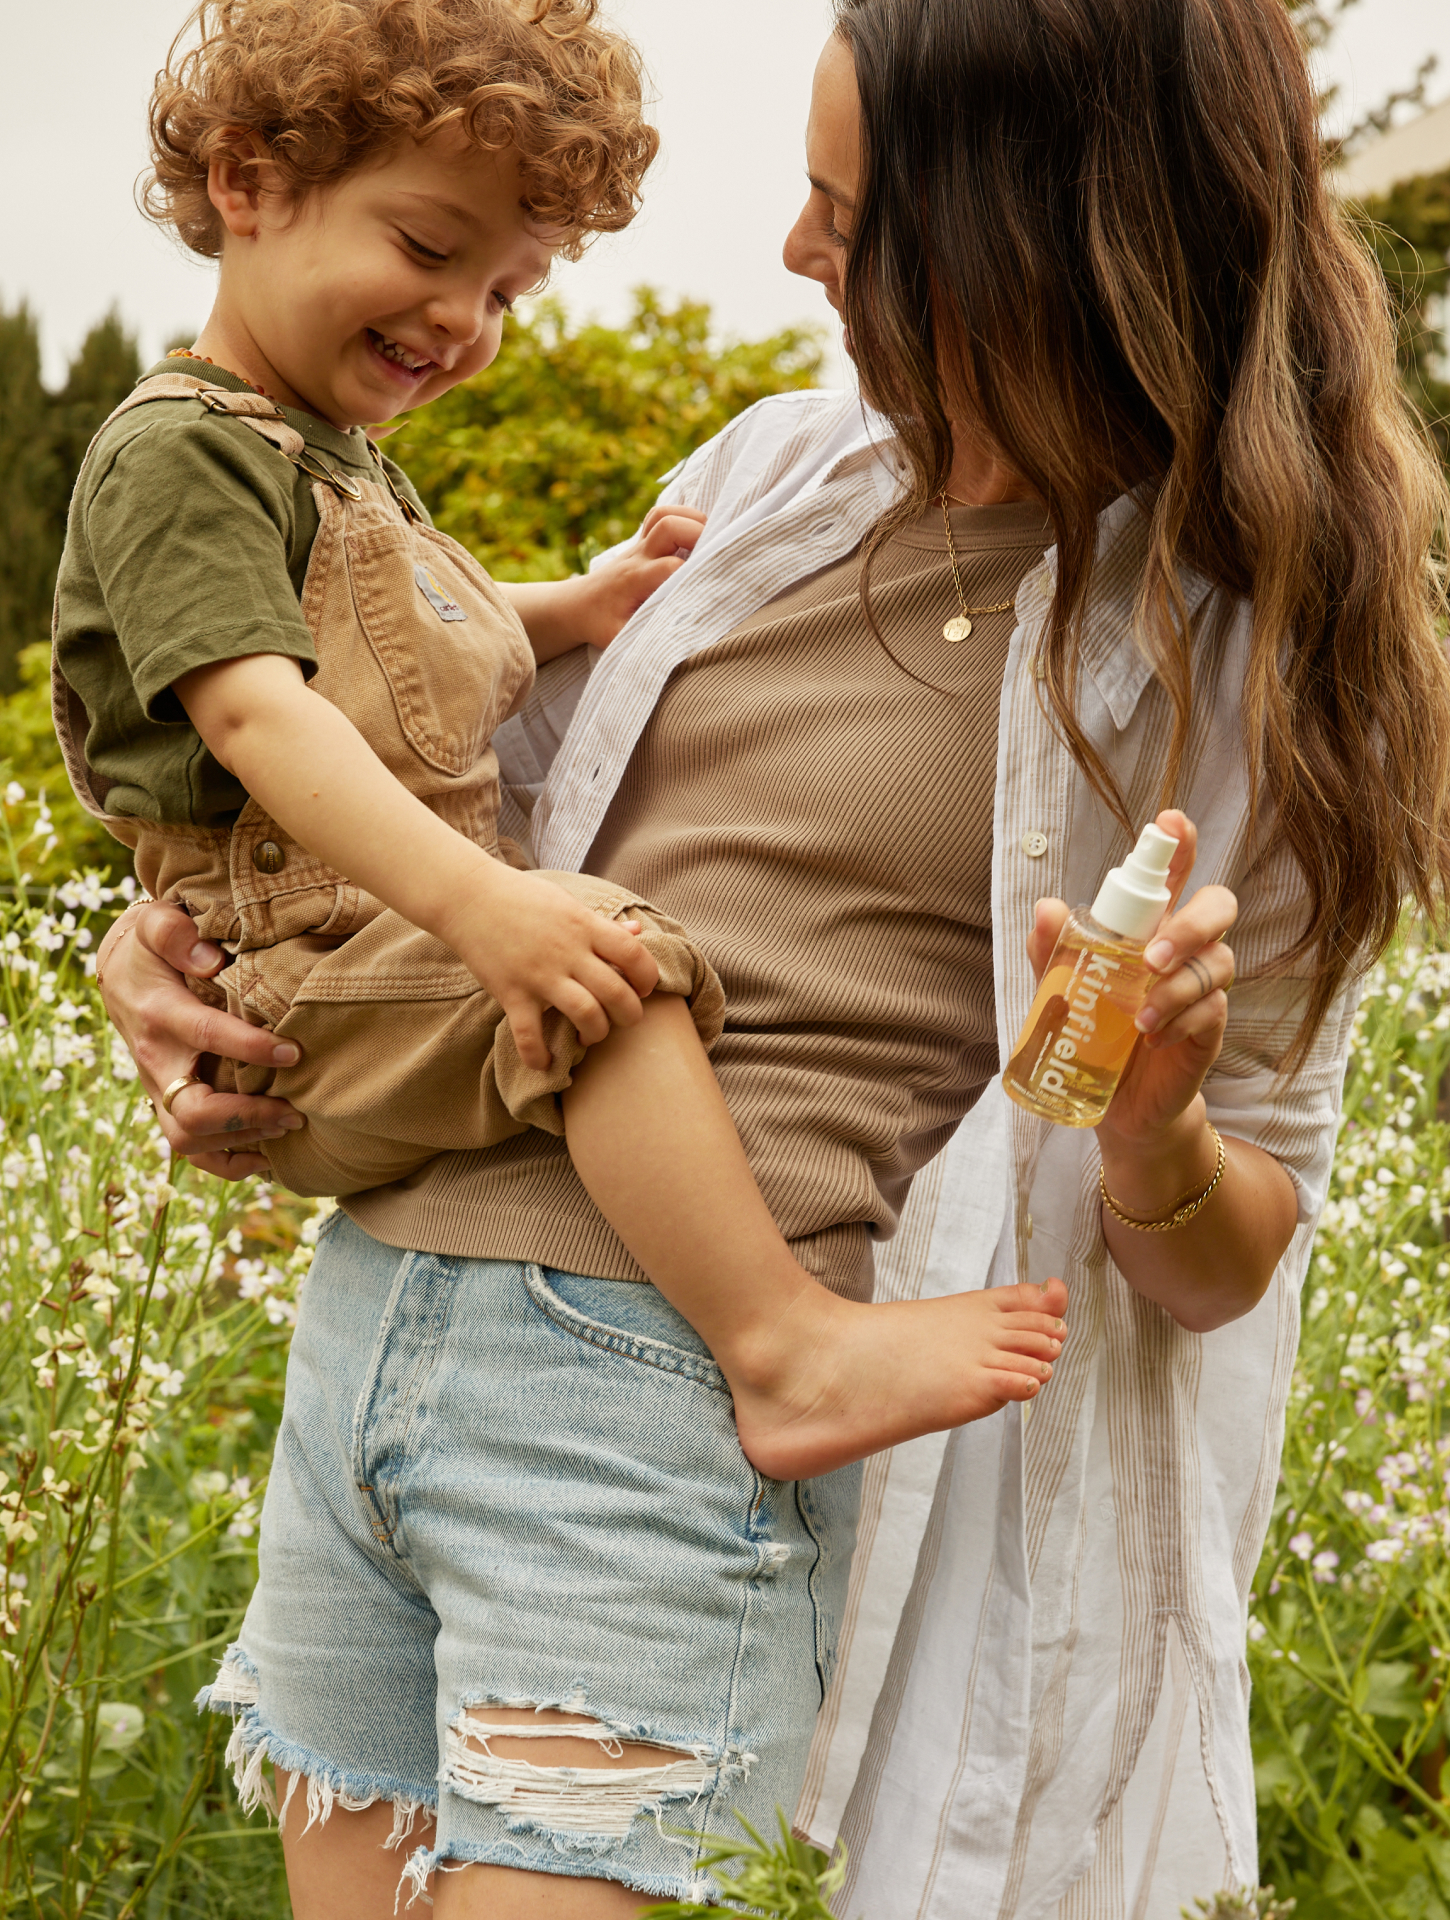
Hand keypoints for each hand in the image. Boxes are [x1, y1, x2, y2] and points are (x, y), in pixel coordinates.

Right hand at [95, 901, 304, 1178]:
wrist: (122, 973)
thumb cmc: (151, 946)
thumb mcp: (156, 923)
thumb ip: (176, 932)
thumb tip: (210, 958)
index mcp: (160, 1013)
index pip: (205, 1035)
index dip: (249, 1048)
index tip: (293, 1052)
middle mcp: (156, 1060)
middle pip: (194, 1109)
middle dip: (249, 1115)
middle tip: (296, 1109)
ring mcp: (158, 1088)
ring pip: (189, 1138)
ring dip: (242, 1139)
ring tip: (289, 1125)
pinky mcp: (167, 1103)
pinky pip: (189, 1151)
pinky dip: (226, 1163)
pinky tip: (266, 1158)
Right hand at [441, 868, 662, 1071]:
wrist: (469, 898)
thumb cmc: (522, 898)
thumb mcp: (568, 904)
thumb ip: (603, 924)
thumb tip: (637, 932)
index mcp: (585, 927)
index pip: (634, 954)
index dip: (648, 977)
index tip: (643, 988)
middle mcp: (567, 952)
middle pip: (616, 992)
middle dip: (630, 1015)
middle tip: (624, 1019)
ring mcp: (539, 975)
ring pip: (585, 1014)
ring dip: (597, 1032)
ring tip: (590, 1035)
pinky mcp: (511, 993)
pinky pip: (529, 1035)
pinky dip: (538, 1055)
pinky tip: (544, 1062)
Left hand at [577, 506, 707, 648]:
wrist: (576, 606)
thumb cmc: (601, 625)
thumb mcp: (621, 639)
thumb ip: (650, 637)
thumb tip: (683, 641)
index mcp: (635, 580)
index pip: (670, 567)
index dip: (694, 573)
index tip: (712, 584)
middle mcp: (637, 556)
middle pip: (667, 525)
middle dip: (697, 533)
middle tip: (715, 553)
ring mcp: (638, 545)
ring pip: (663, 513)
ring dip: (690, 519)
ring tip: (708, 540)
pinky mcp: (641, 541)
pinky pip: (660, 515)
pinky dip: (681, 517)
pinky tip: (694, 535)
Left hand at [1026, 809, 1236, 1148]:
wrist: (1117, 1101)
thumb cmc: (1095, 1030)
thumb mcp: (1062, 989)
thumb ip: (1053, 951)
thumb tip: (1047, 908)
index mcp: (1151, 927)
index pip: (1174, 874)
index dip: (1179, 844)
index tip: (1170, 822)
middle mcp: (1184, 949)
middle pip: (1219, 906)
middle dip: (1194, 922)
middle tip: (1151, 957)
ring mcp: (1202, 987)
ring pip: (1218, 962)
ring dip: (1177, 987)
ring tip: (1138, 1017)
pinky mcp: (1209, 1028)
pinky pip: (1213, 1010)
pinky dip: (1180, 1020)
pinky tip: (1152, 1037)